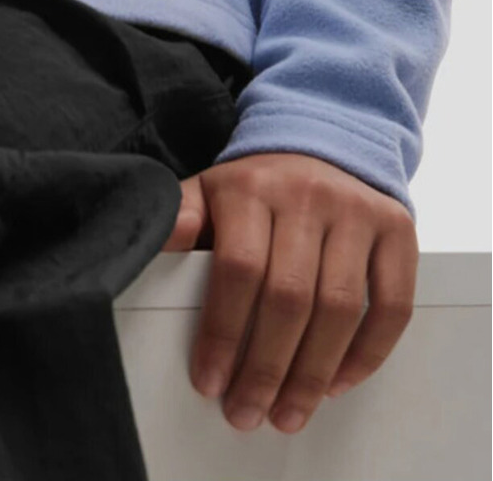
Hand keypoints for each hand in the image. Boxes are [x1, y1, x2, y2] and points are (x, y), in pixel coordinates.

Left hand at [159, 150, 416, 435]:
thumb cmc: (257, 186)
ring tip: (288, 413)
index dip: (223, 332)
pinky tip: (336, 382)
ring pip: (340, 309)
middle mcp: (307, 195)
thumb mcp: (209, 190)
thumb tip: (156, 243)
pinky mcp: (397, 229)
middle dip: (266, 368)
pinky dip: (367, 354)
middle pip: (290, 297)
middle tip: (247, 413)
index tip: (209, 381)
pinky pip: (392, 305)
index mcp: (250, 187)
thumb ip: (180, 217)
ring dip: (313, 373)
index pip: (238, 269)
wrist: (322, 141)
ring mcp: (357, 212)